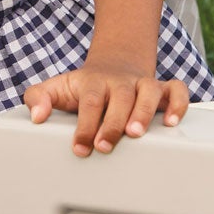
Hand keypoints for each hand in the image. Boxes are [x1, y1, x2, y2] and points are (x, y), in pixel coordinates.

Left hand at [22, 59, 188, 157]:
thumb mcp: (56, 88)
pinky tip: (170, 122)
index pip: (90, 102)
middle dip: (113, 123)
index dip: (85, 125)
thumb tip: (36, 116)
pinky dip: (178, 104)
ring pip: (149, 91)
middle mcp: (120, 82)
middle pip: (120, 98)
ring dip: (144, 112)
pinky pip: (177, 90)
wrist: (112, 65)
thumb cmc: (83, 86)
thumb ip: (38, 98)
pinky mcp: (162, 89)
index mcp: (93, 83)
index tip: (81, 147)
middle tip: (104, 145)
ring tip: (136, 134)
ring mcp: (142, 84)